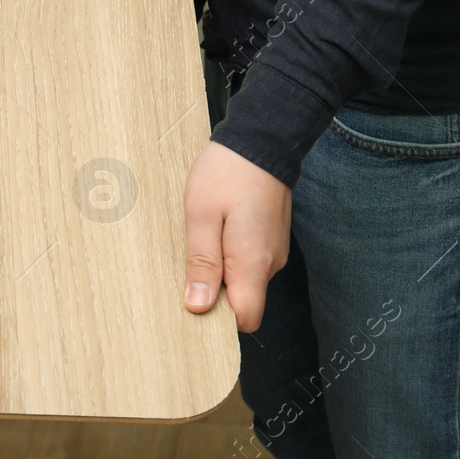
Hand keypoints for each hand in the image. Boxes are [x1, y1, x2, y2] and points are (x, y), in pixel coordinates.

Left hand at [182, 141, 291, 332]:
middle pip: (244, 301)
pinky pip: (250, 261)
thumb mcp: (201, 216)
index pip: (245, 319)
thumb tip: (198, 306)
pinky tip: (215, 231)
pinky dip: (231, 256)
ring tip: (200, 240)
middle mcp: (270, 263)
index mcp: (253, 263)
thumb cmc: (227, 173)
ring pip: (245, 280)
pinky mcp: (271, 238)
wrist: (262, 138)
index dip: (219, 320)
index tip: (192, 306)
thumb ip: (202, 263)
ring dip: (221, 271)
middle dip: (215, 295)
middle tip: (186, 266)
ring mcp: (273, 250)